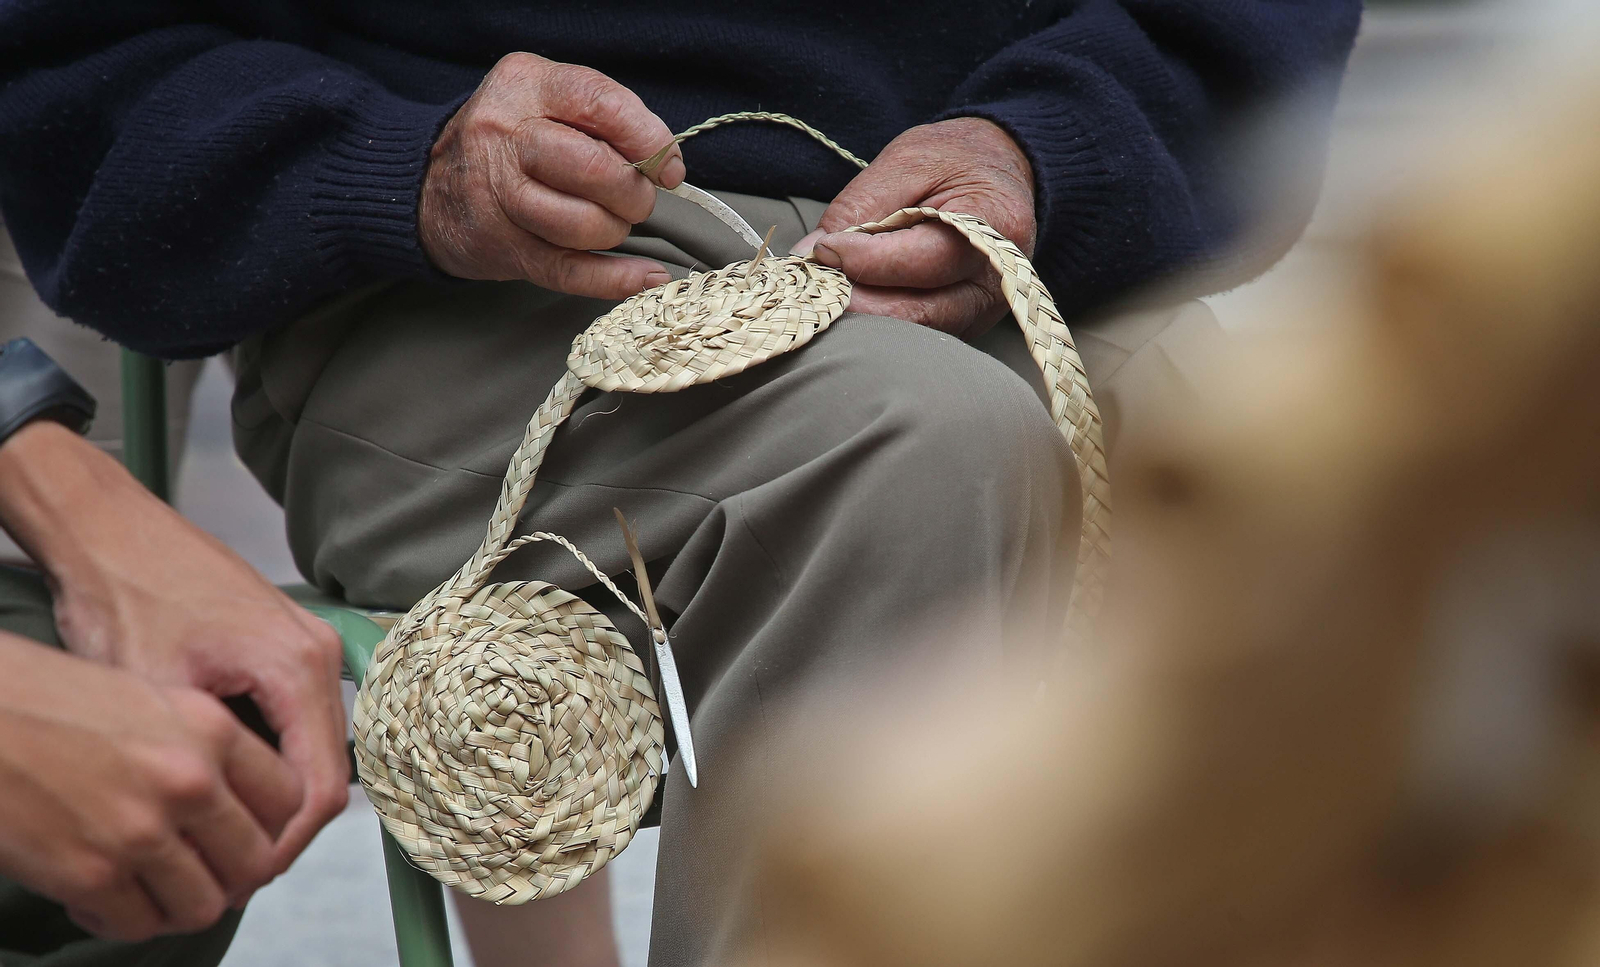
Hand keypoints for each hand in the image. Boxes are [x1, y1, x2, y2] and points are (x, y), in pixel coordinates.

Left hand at [0, 422, 348, 879]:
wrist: (109, 530)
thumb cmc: (125, 593)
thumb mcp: (162, 697)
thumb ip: (213, 767)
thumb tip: (234, 833)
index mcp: (299, 666)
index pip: (321, 788)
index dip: (284, 845)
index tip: (242, 875)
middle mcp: (319, 654)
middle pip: (326, 772)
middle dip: (281, 828)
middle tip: (227, 866)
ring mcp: (308, 646)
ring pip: (314, 749)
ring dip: (276, 795)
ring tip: (221, 828)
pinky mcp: (287, 645)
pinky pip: (298, 720)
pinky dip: (270, 760)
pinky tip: (225, 780)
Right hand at [0, 635, 299, 940]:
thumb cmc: (50, 699)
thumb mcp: (152, 696)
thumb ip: (204, 744)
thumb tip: (236, 797)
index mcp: (211, 730)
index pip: (289, 798)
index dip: (272, 826)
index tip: (249, 835)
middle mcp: (188, 780)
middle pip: (256, 860)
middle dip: (234, 874)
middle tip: (205, 873)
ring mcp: (140, 831)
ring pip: (205, 904)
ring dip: (184, 904)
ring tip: (157, 891)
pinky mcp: (89, 874)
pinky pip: (140, 923)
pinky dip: (127, 919)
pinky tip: (106, 899)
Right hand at [419, 51, 684, 297]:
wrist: (425, 185)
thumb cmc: (508, 141)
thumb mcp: (544, 99)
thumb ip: (603, 118)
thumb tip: (664, 164)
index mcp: (526, 85)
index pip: (601, 104)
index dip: (648, 140)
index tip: (667, 166)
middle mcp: (505, 135)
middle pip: (593, 168)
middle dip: (633, 193)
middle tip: (637, 200)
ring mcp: (498, 194)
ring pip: (581, 224)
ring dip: (615, 230)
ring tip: (613, 223)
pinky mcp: (501, 245)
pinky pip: (569, 270)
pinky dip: (616, 278)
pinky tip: (643, 275)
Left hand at [793, 118, 1036, 339]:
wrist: (998, 168)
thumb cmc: (953, 159)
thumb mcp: (904, 161)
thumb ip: (858, 207)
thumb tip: (810, 254)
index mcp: (994, 222)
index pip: (925, 260)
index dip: (866, 261)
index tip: (823, 251)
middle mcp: (1000, 277)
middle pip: (920, 311)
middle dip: (859, 301)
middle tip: (816, 280)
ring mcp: (986, 307)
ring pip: (916, 332)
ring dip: (866, 316)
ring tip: (830, 289)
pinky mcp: (967, 322)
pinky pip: (918, 333)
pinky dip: (881, 320)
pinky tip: (856, 298)